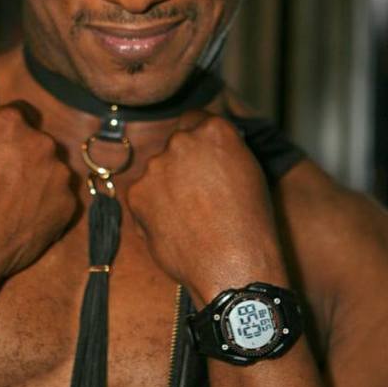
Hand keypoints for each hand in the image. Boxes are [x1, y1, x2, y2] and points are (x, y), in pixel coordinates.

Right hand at [0, 106, 76, 315]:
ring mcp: (58, 175)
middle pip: (39, 142)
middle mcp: (40, 142)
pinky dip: (47, 208)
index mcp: (9, 123)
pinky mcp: (68, 205)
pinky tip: (23, 222)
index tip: (4, 143)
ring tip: (13, 206)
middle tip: (4, 181)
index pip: (21, 111)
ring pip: (53, 171)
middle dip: (26, 156)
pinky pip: (60, 200)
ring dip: (40, 181)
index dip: (12, 127)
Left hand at [126, 114, 286, 305]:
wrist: (233, 266)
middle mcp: (182, 141)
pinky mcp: (137, 192)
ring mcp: (156, 166)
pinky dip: (152, 208)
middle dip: (182, 164)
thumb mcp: (249, 171)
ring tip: (189, 217)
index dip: (198, 140)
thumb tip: (205, 147)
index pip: (195, 120)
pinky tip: (174, 227)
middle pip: (174, 144)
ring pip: (157, 171)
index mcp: (215, 130)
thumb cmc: (250, 224)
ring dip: (166, 186)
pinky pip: (142, 195)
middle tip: (198, 195)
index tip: (201, 159)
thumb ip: (222, 150)